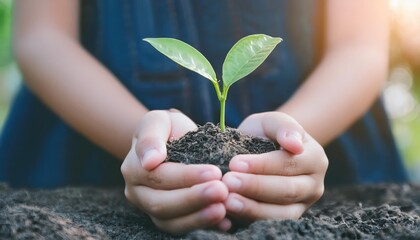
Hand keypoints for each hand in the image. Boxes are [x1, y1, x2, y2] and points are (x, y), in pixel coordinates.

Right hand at [121, 110, 229, 233]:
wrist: (174, 140)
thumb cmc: (167, 128)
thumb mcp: (159, 121)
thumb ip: (151, 136)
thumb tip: (150, 161)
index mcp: (134, 169)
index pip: (159, 177)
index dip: (186, 176)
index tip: (214, 171)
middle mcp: (138, 193)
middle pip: (162, 204)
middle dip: (194, 198)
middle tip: (223, 191)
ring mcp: (152, 210)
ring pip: (171, 223)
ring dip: (198, 218)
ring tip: (223, 209)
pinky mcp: (169, 220)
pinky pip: (183, 229)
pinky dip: (203, 226)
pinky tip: (225, 222)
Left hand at [222, 111, 327, 226]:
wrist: (263, 149)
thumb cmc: (266, 133)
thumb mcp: (271, 122)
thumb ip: (283, 126)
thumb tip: (294, 144)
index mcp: (314, 158)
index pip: (288, 163)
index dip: (262, 165)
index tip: (235, 163)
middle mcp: (314, 185)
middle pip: (287, 190)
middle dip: (255, 187)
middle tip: (228, 182)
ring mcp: (303, 205)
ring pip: (281, 212)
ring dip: (253, 208)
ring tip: (228, 202)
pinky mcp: (288, 220)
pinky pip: (271, 224)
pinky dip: (250, 220)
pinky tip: (230, 215)